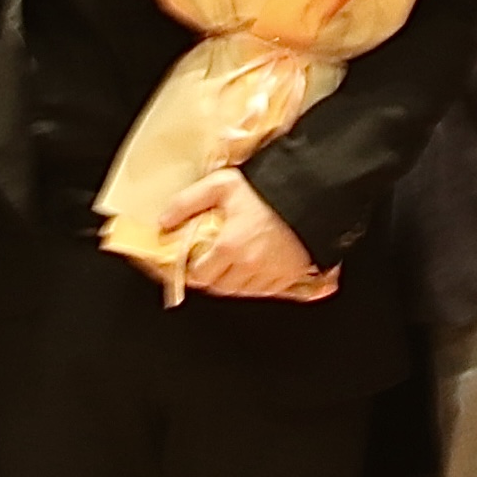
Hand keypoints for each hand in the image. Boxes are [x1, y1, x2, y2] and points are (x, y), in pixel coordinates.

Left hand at [158, 167, 337, 300]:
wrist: (312, 191)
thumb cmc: (267, 188)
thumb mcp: (221, 185)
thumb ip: (187, 203)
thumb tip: (164, 222)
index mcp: (229, 247)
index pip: (200, 276)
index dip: (194, 269)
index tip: (195, 260)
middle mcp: (249, 266)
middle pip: (220, 287)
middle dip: (213, 275)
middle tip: (214, 258)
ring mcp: (272, 274)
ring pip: (243, 291)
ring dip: (235, 280)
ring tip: (236, 260)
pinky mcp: (291, 276)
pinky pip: (267, 291)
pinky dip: (258, 283)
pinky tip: (257, 265)